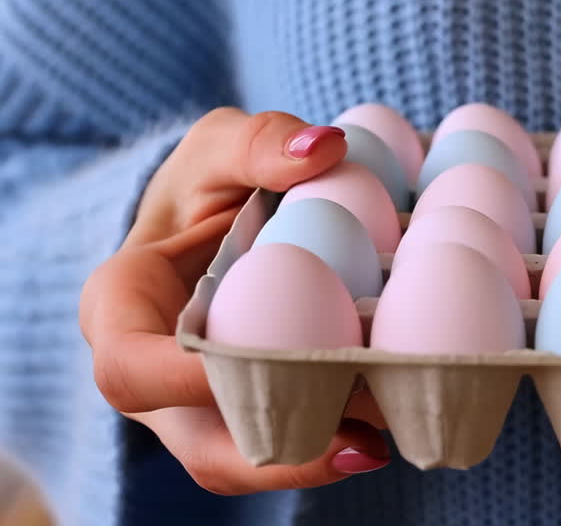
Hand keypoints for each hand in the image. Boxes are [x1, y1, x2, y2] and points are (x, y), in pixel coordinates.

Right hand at [80, 108, 390, 494]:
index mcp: (121, 311)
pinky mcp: (256, 411)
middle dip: (273, 448)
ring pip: (245, 459)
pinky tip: (397, 422)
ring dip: (313, 460)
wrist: (221, 217)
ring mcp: (204, 406)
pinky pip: (288, 440)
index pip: (132, 367)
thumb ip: (259, 142)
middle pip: (197, 440)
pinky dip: (337, 437)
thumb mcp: (220, 145)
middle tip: (355, 439)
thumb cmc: (207, 182)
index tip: (265, 366)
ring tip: (383, 443)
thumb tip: (325, 149)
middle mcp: (154, 378)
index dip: (189, 383)